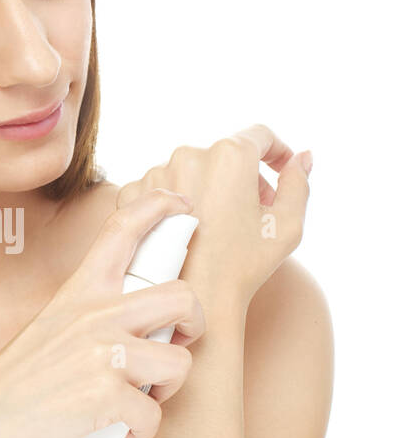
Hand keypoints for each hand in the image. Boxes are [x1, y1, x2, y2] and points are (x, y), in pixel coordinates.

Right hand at [0, 188, 205, 437]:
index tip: (182, 204)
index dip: (160, 206)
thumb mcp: (52, 326)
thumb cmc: (19, 383)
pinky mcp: (105, 395)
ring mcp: (102, 353)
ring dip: (168, 388)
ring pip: (180, 362)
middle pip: (182, 296)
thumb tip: (144, 327)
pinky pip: (154, 414)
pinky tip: (119, 430)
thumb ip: (93, 317)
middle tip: (176, 344)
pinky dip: (142, 430)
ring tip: (142, 398)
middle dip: (196, 324)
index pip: (123, 228)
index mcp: (80, 291)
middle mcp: (95, 314)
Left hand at [114, 124, 311, 314]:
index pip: (260, 136)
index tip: (281, 170)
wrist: (195, 301)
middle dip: (243, 176)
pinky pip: (162, 189)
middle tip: (254, 209)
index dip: (277, 151)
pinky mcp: (133, 194)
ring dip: (208, 188)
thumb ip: (298, 183)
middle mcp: (189, 155)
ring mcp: (157, 174)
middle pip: (224, 155)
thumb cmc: (245, 266)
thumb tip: (303, 157)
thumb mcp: (287, 225)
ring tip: (219, 224)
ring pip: (192, 171)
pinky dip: (177, 203)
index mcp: (230, 155)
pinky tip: (188, 230)